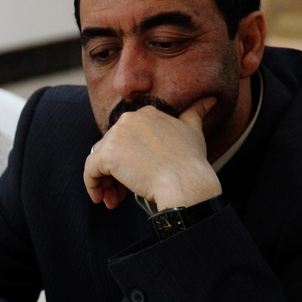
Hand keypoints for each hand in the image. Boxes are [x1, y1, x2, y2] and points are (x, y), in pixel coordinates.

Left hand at [84, 98, 220, 209]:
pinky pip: (90, 171)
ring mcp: (115, 136)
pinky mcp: (106, 155)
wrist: (186, 182)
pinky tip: (103, 200)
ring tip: (114, 202)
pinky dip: (92, 186)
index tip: (139, 175)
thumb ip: (195, 113)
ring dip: (106, 182)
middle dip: (116, 172)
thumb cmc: (191, 161)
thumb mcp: (194, 130)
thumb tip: (210, 100)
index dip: (129, 158)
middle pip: (111, 149)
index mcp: (145, 113)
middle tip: (122, 194)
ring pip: (100, 161)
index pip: (126, 137)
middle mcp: (127, 119)